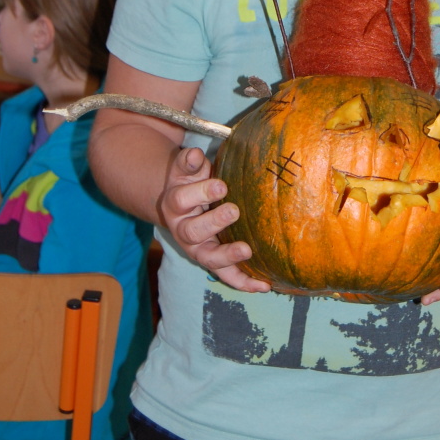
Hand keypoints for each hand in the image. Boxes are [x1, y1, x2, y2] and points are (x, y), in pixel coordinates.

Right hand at [159, 146, 269, 292]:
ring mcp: (198, 249)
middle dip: (214, 222)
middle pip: (193, 231)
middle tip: (234, 210)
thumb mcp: (187, 171)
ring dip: (228, 256)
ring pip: (209, 258)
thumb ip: (189, 163)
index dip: (200, 192)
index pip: (181, 199)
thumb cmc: (192, 183)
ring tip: (247, 250)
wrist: (183, 206)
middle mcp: (183, 230)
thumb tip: (194, 154)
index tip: (222, 185)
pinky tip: (264, 285)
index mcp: (174, 204)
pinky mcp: (214, 262)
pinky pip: (227, 275)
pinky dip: (244, 282)